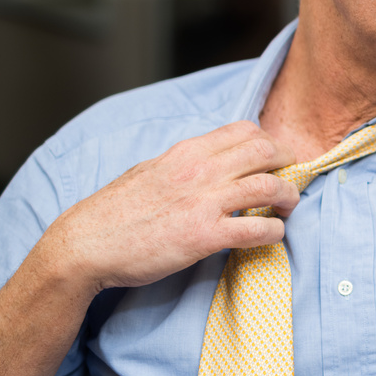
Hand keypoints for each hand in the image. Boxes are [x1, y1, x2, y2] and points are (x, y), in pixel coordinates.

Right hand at [42, 121, 298, 294]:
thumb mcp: (150, 171)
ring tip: (287, 209)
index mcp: (185, 152)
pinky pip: (258, 229)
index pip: (244, 130)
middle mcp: (198, 171)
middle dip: (288, 164)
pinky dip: (275, 231)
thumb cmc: (114, 213)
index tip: (276, 159)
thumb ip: (184, 165)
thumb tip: (211, 164)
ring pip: (269, 186)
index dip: (270, 142)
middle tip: (291, 181)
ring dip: (289, 197)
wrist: (84, 246)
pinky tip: (272, 235)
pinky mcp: (205, 235)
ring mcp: (203, 202)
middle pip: (265, 151)